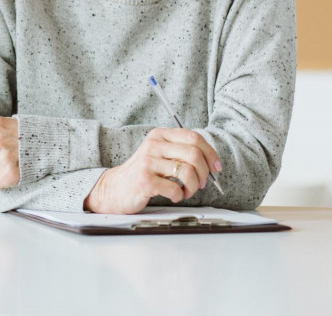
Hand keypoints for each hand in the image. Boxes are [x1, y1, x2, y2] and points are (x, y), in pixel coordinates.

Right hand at [85, 128, 221, 213]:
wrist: (115, 187)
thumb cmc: (144, 172)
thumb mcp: (160, 154)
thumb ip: (181, 152)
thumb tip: (211, 162)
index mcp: (159, 135)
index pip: (193, 137)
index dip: (210, 153)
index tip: (215, 168)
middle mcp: (153, 145)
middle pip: (194, 154)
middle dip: (204, 173)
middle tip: (201, 183)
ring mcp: (148, 162)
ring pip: (188, 172)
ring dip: (193, 187)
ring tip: (186, 191)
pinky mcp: (145, 180)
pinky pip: (175, 189)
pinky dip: (179, 196)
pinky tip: (172, 196)